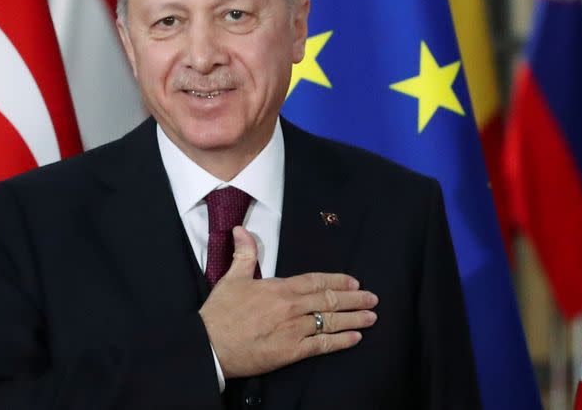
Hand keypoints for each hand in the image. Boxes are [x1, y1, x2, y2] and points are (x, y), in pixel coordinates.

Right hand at [199, 226, 377, 378]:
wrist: (209, 345)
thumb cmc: (219, 313)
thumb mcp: (231, 278)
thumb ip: (244, 253)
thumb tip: (242, 229)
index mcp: (278, 288)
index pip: (315, 281)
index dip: (337, 281)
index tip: (354, 282)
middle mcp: (290, 308)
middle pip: (328, 300)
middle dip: (354, 299)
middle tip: (372, 298)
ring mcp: (293, 330)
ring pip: (330, 322)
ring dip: (354, 319)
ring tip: (371, 317)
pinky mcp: (291, 352)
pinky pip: (322, 345)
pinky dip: (341, 341)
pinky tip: (355, 339)